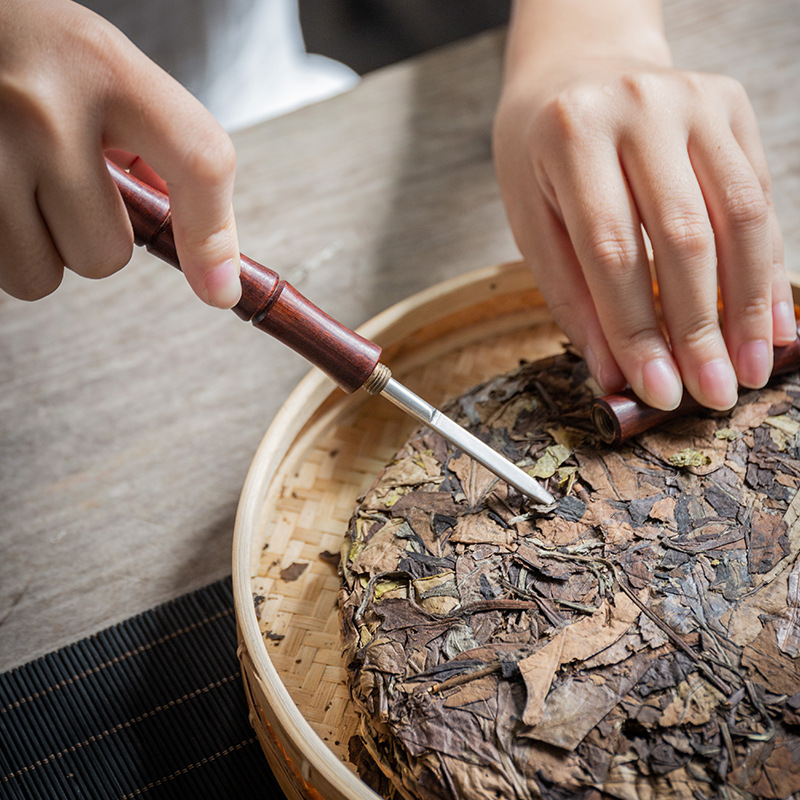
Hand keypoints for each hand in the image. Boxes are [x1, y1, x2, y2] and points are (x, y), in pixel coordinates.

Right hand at [0, 0, 240, 306]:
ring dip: (44, 249)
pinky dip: (7, 247)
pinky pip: (1, 270)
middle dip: (95, 237)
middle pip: (106, 254)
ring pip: (42, 275)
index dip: (213, 239)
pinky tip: (2, 193)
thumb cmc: (30, 47)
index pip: (198, 163)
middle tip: (68, 188)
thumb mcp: (104, 68)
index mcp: (105, 67)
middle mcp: (42, 108)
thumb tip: (198, 243)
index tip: (220, 288)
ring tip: (25, 187)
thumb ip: (158, 144)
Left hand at [493, 0, 795, 410]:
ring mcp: (693, 100)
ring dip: (749, 306)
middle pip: (685, 236)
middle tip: (712, 394)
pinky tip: (770, 322)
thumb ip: (571, 293)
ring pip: (739, 217)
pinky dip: (766, 267)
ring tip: (749, 369)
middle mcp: (639, 108)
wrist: (575, 67)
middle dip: (701, 329)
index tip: (658, 391)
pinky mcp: (730, 106)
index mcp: (572, 134)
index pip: (613, 251)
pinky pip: (759, 196)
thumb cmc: (540, 153)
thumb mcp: (532, 217)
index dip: (639, 329)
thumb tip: (613, 375)